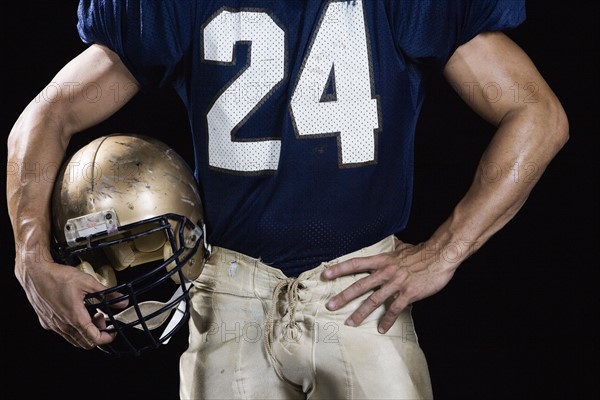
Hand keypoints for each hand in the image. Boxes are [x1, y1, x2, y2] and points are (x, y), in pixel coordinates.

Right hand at [15, 258, 125, 348]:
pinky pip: (63, 332)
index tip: (113, 332)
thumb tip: (122, 301)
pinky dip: (74, 328)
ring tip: (91, 314)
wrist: (35, 273)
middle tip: (102, 318)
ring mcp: (53, 325)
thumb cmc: (57, 277)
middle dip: (97, 333)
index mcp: (74, 318)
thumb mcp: (88, 282)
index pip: (94, 339)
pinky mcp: (46, 322)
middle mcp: (63, 325)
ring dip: (86, 331)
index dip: (107, 337)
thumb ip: (107, 294)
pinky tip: (77, 313)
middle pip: (85, 342)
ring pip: (73, 339)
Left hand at [322, 238, 456, 333]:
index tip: (325, 274)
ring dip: (361, 312)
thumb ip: (393, 249)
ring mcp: (396, 283)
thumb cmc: (421, 252)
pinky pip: (395, 309)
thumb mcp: (402, 248)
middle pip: (360, 285)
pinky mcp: (408, 294)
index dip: (339, 268)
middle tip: (330, 305)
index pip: (355, 263)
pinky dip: (387, 320)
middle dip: (344, 296)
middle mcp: (385, 272)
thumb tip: (391, 242)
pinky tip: (381, 329)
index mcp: (382, 260)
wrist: (440, 256)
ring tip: (350, 322)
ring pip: (374, 300)